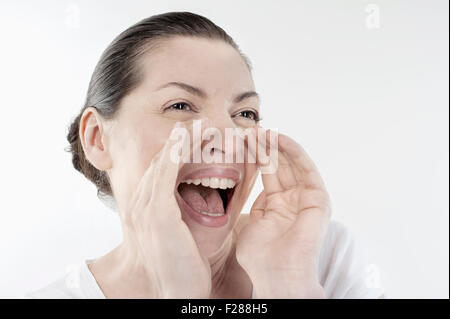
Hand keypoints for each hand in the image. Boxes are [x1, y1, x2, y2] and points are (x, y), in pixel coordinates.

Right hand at [121, 122, 210, 297]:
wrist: (171, 292)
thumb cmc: (182, 264)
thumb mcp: (184, 232)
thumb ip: (191, 207)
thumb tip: (214, 188)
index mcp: (146, 207)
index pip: (160, 169)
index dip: (178, 150)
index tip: (196, 136)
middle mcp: (140, 202)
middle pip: (159, 160)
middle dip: (181, 140)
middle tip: (201, 123)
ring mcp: (145, 206)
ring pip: (163, 160)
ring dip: (183, 139)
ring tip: (201, 123)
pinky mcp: (157, 212)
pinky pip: (166, 170)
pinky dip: (178, 149)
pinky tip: (191, 135)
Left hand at [236, 127, 331, 297]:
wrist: (276, 274)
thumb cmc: (259, 256)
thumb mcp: (249, 221)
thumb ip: (252, 202)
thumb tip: (248, 185)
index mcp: (276, 206)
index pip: (266, 174)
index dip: (254, 157)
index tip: (240, 141)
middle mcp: (293, 200)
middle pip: (278, 166)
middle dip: (263, 148)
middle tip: (249, 131)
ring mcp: (306, 198)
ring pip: (291, 164)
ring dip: (276, 145)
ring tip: (261, 130)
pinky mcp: (319, 198)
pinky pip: (306, 168)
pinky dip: (293, 151)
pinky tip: (279, 138)